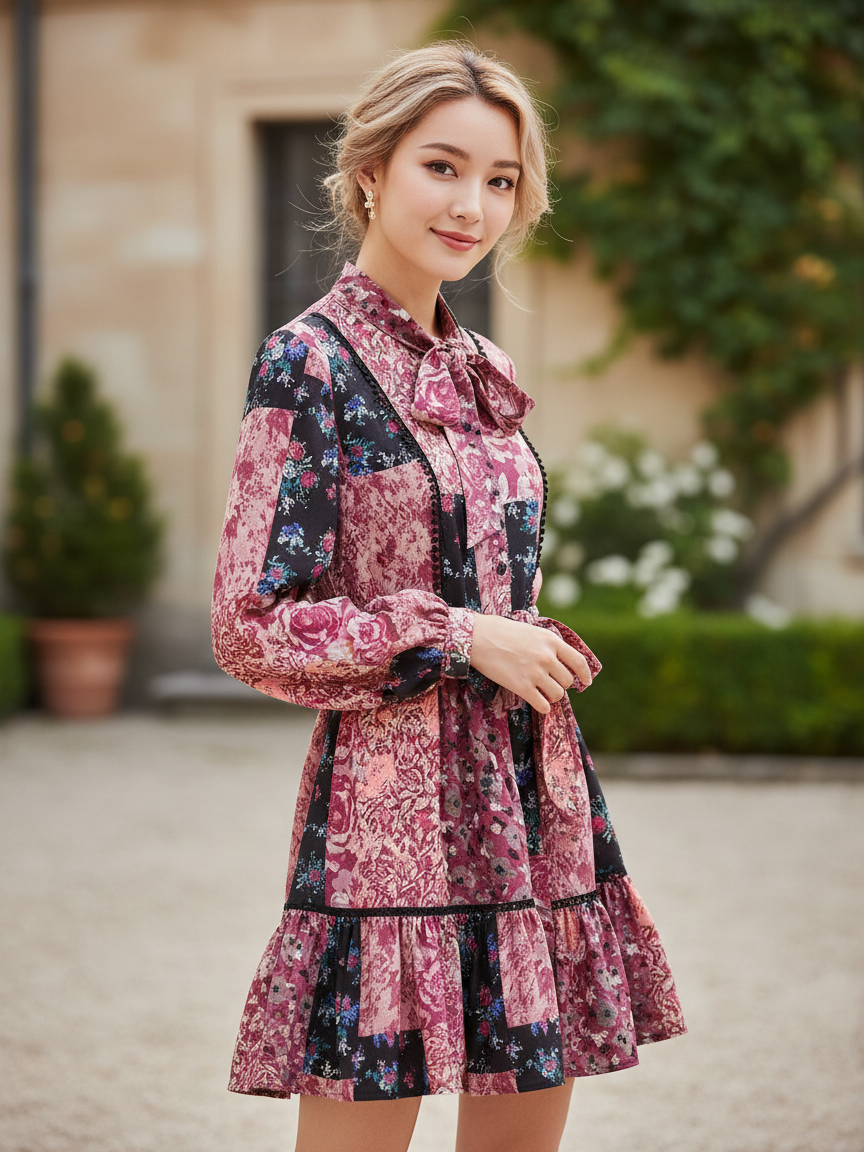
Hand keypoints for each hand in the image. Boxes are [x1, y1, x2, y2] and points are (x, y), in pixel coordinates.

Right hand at [468, 612, 592, 713]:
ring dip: (551, 696)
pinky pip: (543, 705)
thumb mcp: (531, 631)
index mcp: (551, 641)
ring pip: (557, 694)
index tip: (585, 682)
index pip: (578, 661)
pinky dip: (543, 707)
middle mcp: (547, 657)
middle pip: (567, 681)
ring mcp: (535, 673)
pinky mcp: (522, 687)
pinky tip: (537, 703)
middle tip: (550, 684)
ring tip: (541, 692)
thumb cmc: (501, 632)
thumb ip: (547, 645)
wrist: (477, 638)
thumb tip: (558, 662)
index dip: (584, 675)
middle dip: (560, 684)